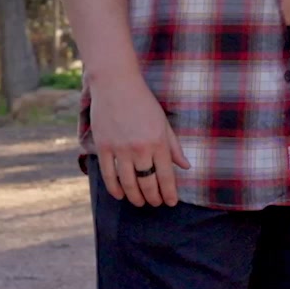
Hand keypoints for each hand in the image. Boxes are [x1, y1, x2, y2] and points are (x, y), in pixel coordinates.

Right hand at [89, 71, 190, 207]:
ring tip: (140, 203)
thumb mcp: (163, 122)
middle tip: (155, 204)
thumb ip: (173, 146)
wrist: (116, 84)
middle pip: (147, 183)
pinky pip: (108, 175)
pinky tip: (120, 195)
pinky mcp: (104, 147)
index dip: (169, 193)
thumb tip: (185, 166)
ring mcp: (120, 149)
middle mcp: (140, 148)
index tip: (171, 203)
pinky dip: (115, 189)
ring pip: (128, 183)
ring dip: (135, 197)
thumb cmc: (143, 102)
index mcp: (158, 141)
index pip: (166, 176)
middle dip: (153, 198)